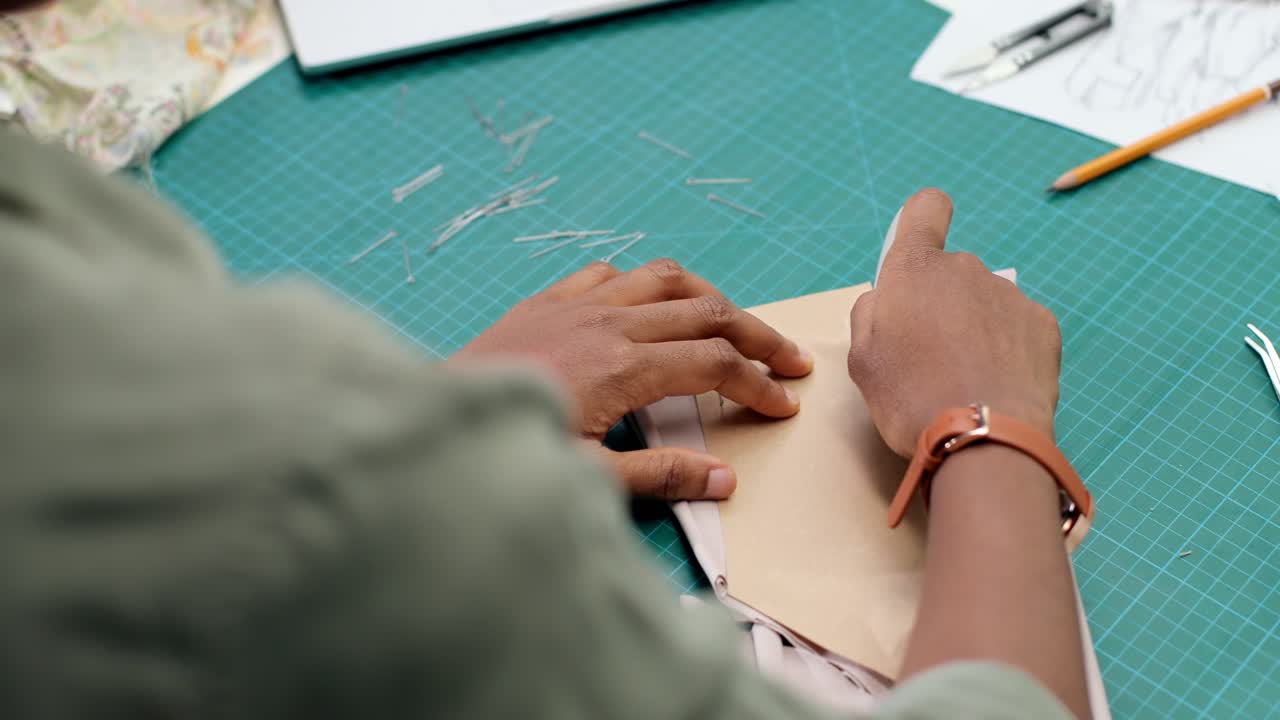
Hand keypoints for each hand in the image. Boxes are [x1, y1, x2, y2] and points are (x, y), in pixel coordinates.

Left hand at [451, 259, 812, 498]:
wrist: (432, 423)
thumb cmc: (504, 453)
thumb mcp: (586, 477)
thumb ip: (659, 474)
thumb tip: (725, 478)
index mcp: (624, 368)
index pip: (715, 366)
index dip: (758, 385)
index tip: (783, 406)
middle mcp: (607, 323)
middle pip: (706, 312)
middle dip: (756, 335)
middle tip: (788, 359)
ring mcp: (575, 305)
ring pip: (664, 278)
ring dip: (708, 297)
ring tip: (734, 321)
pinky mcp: (545, 301)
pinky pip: (607, 272)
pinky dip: (643, 282)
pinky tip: (648, 303)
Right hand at [847, 189, 1061, 457]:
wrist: (982, 438)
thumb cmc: (909, 398)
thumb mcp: (862, 360)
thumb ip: (870, 315)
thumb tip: (886, 299)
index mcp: (915, 269)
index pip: (925, 209)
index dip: (923, 220)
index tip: (922, 245)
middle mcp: (965, 268)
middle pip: (951, 274)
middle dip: (941, 304)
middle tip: (931, 357)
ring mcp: (1009, 295)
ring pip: (985, 303)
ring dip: (975, 329)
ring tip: (967, 380)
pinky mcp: (1043, 324)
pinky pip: (1017, 328)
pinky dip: (1008, 350)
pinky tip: (996, 385)